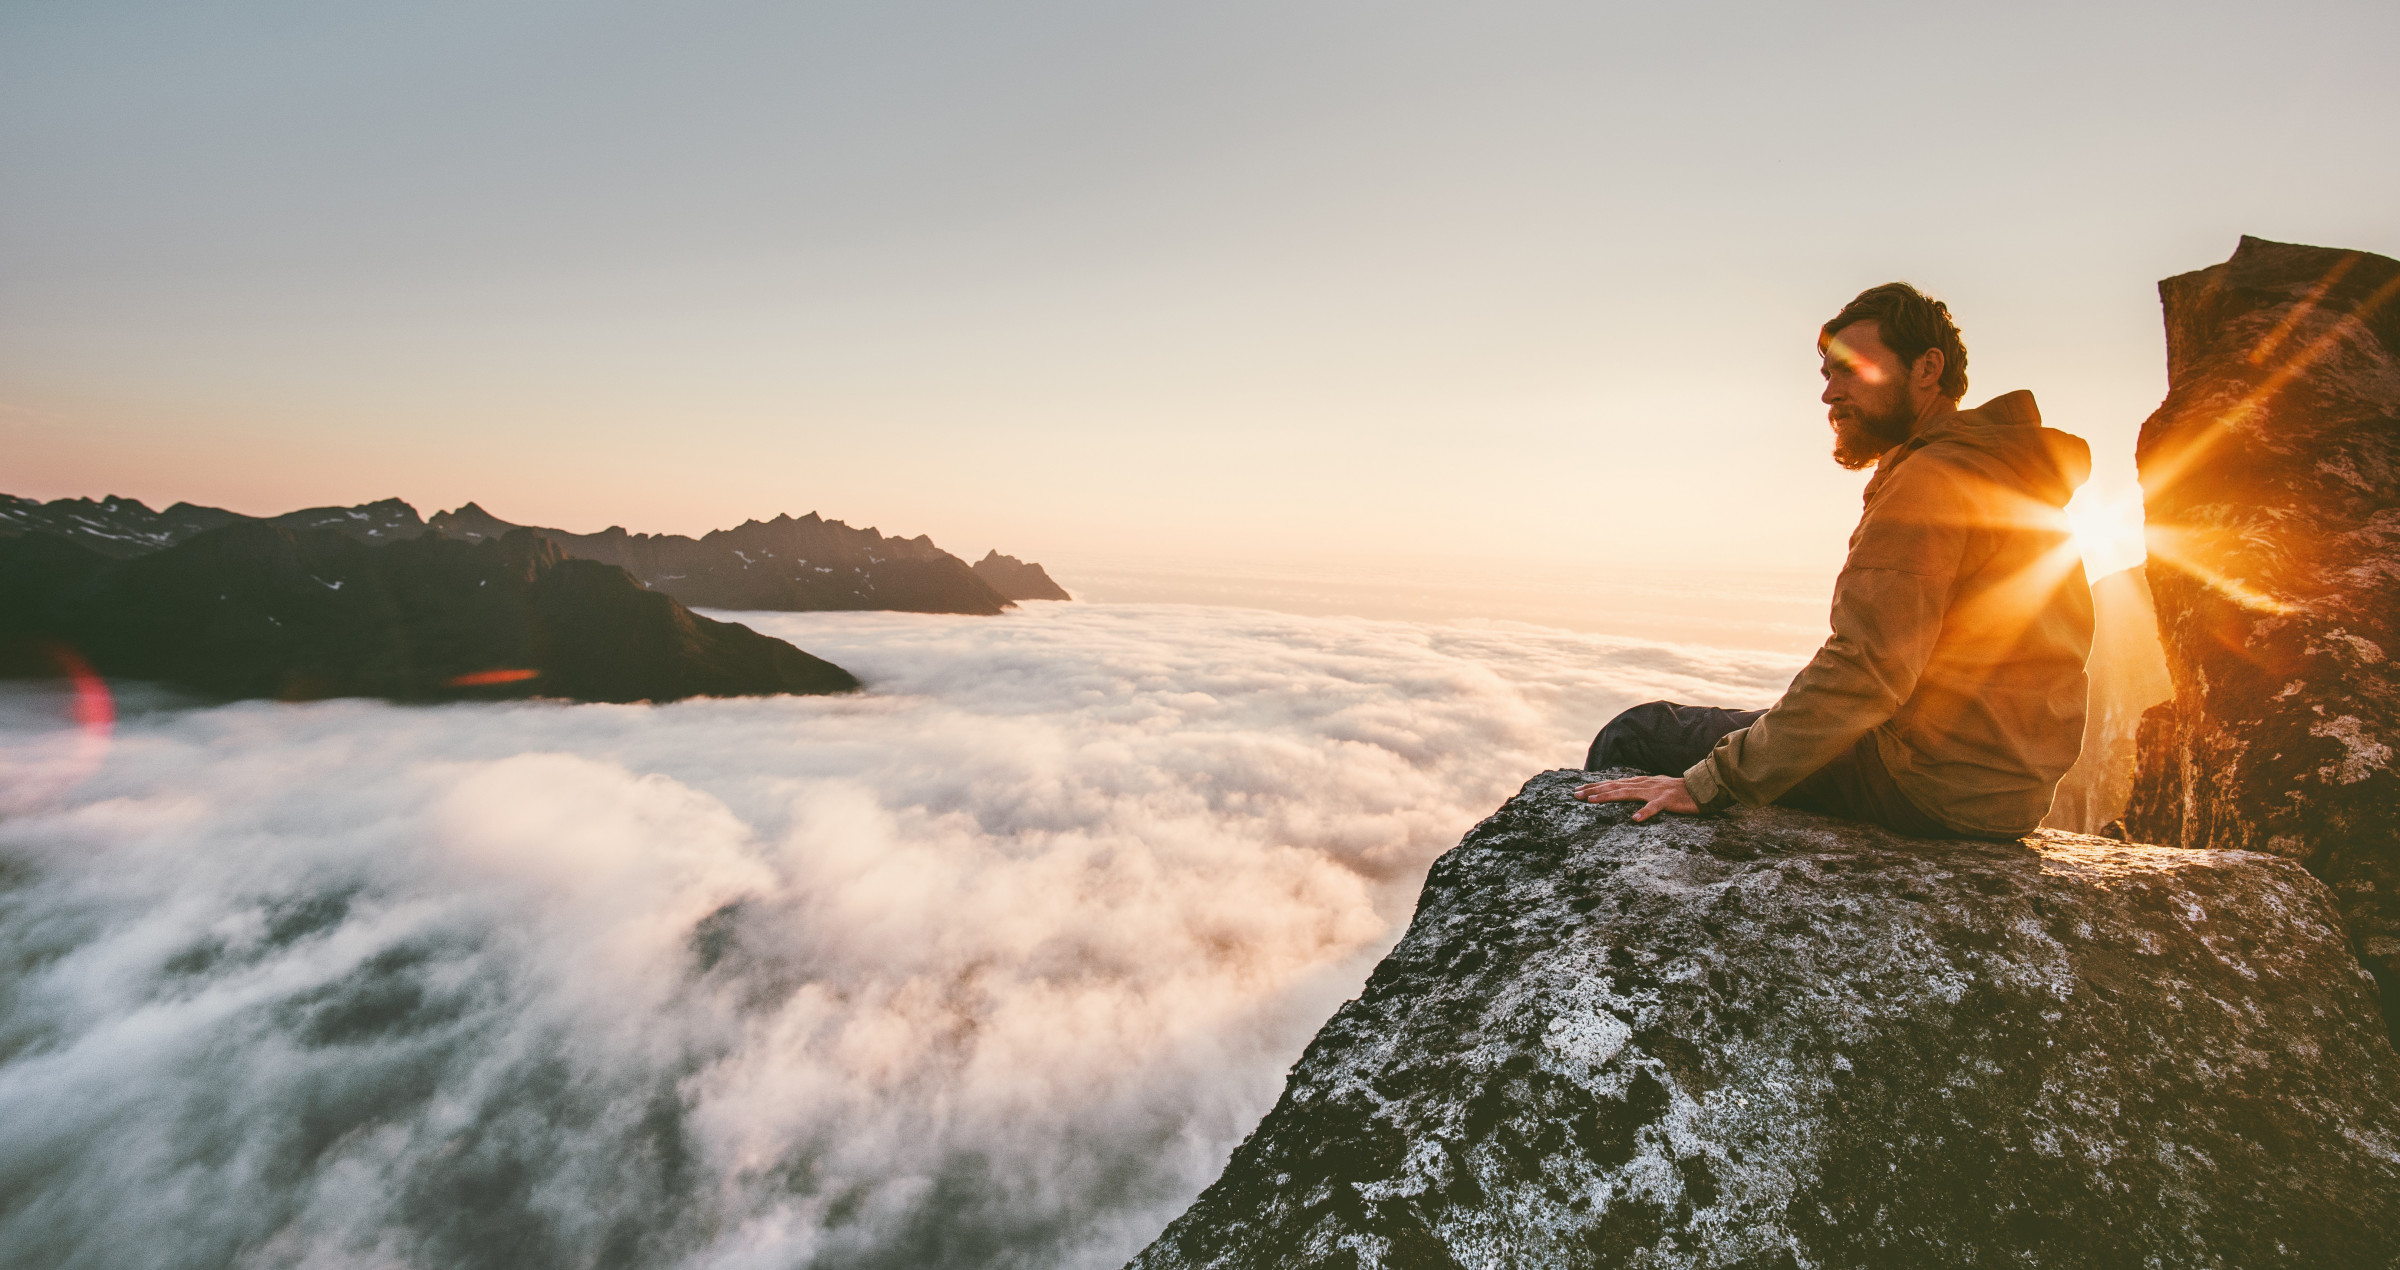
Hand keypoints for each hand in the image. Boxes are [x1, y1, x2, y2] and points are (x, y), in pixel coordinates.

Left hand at [1573, 775, 1698, 822]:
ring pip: (1628, 793)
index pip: (1613, 783)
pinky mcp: (1668, 801)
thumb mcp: (1655, 789)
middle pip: (1614, 786)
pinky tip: (1634, 820)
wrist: (1703, 788)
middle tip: (1575, 794)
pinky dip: (1645, 813)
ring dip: (1608, 796)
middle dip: (1594, 790)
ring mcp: (1655, 791)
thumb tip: (1624, 793)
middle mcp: (1644, 784)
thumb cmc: (1679, 792)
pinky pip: (1655, 807)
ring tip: (1592, 801)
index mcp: (1641, 783)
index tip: (1577, 790)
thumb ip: (1640, 790)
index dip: (1595, 786)